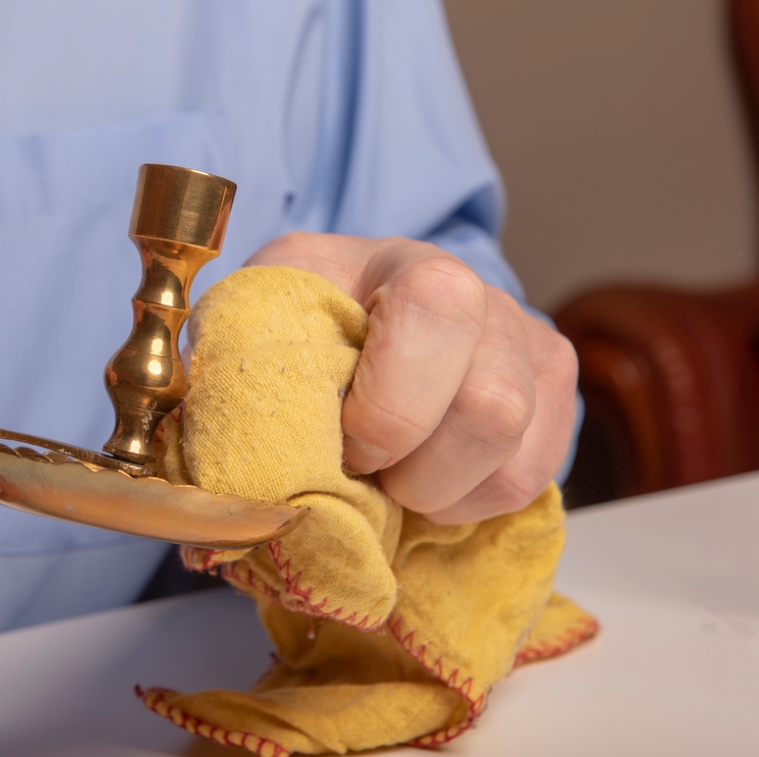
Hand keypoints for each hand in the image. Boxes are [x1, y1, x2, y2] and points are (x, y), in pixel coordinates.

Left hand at [245, 233, 577, 523]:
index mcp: (404, 264)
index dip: (390, 405)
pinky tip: (426, 481)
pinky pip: (530, 484)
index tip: (344, 440)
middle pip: (491, 406)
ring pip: (514, 462)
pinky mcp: (553, 406)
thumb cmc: (301, 326)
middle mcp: (487, 297)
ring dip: (437, 495)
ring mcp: (530, 350)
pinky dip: (468, 506)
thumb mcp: (254, 319)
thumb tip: (217, 446)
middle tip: (365, 471)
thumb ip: (237, 354)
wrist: (357, 323)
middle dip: (413, 471)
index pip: (438, 311)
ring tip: (391, 479)